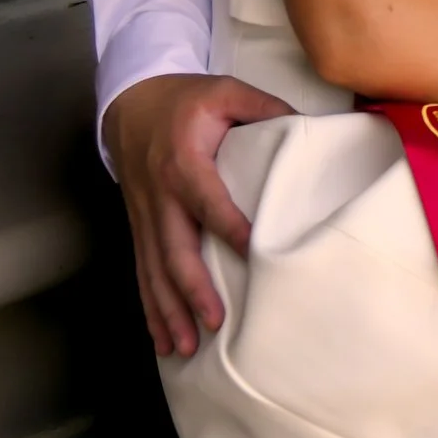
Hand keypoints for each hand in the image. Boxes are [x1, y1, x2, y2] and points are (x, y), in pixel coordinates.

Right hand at [105, 73, 294, 357]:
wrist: (130, 102)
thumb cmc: (185, 100)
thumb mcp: (225, 90)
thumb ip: (264, 106)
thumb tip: (307, 125)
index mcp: (184, 161)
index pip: (207, 200)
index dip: (227, 225)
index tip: (251, 251)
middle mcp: (160, 195)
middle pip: (173, 248)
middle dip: (191, 289)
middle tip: (213, 323)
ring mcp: (145, 215)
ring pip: (153, 270)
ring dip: (168, 310)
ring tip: (184, 347)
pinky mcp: (140, 226)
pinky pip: (143, 272)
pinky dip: (151, 307)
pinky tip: (161, 338)